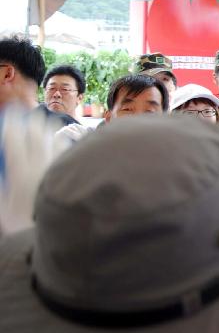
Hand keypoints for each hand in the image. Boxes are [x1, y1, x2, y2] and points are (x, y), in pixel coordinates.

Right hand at [1, 108, 66, 234]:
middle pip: (37, 135)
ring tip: (47, 122)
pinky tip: (65, 139)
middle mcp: (43, 166)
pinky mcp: (77, 171)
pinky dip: (66, 140)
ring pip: (57, 138)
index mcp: (21, 175)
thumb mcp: (2, 215)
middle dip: (31, 122)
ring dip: (50, 128)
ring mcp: (63, 167)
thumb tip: (0, 179)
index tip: (8, 119)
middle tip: (30, 116)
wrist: (70, 237)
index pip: (14, 141)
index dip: (10, 127)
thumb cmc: (29, 229)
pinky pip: (72, 150)